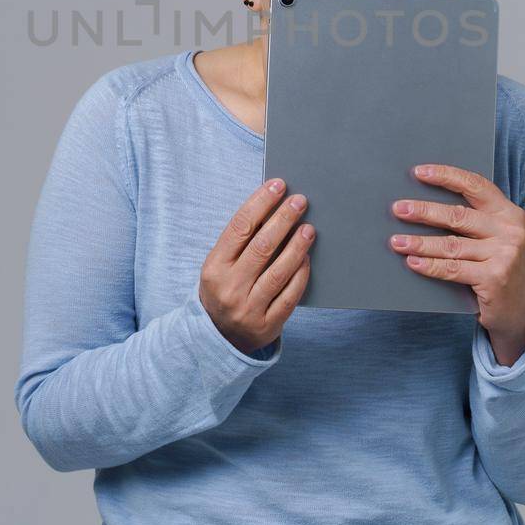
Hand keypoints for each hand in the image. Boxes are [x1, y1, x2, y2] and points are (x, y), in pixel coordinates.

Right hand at [200, 178, 315, 355]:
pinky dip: (300, 275)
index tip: (278, 185)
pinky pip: (289, 296)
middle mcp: (230, 288)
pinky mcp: (267, 325)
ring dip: (297, 246)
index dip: (260, 203)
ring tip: (309, 228)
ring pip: (278, 272)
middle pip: (261, 246)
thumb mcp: (220, 266)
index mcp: (215, 267)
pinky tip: (308, 258)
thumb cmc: (223, 290)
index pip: (239, 227)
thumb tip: (272, 207)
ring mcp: (248, 309)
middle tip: (300, 201)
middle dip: (283, 219)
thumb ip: (240, 242)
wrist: (217, 338)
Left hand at [389, 163, 524, 366]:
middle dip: (424, 211)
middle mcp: (510, 231)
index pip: (475, 185)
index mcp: (509, 213)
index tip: (419, 172)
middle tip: (398, 209)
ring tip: (396, 241)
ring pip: (451, 245)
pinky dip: (429, 265)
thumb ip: (473, 219)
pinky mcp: (494, 278)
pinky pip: (453, 269)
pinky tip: (412, 261)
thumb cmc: (498, 265)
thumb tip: (424, 204)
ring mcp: (504, 255)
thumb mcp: (495, 236)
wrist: (519, 308)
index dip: (446, 176)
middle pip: (458, 215)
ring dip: (419, 242)